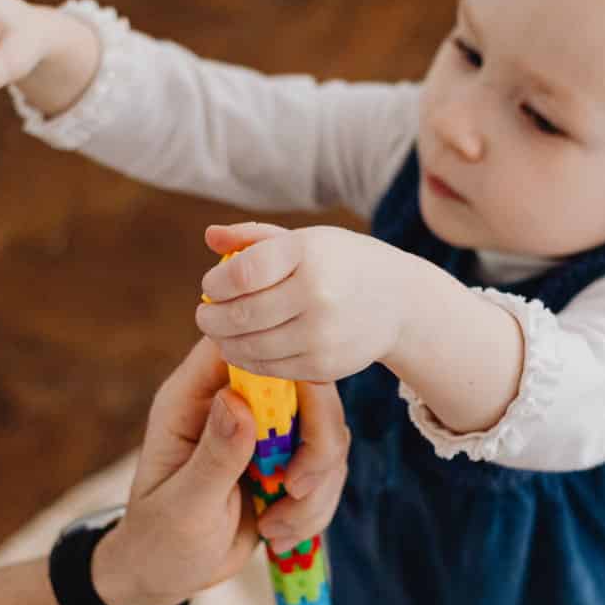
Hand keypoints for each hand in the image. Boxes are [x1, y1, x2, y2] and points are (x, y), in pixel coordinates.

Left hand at [92, 338, 351, 604]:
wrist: (169, 575)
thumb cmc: (160, 539)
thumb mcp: (184, 504)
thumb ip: (214, 455)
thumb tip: (238, 402)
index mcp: (193, 398)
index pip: (244, 349)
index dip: (281, 366)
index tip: (292, 420)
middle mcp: (234, 404)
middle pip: (307, 386)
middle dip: (317, 443)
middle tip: (295, 488)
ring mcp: (265, 433)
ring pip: (327, 433)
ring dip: (316, 489)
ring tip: (275, 528)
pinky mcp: (288, 463)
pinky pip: (328, 470)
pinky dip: (316, 509)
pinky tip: (280, 535)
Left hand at [195, 222, 428, 383]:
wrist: (400, 302)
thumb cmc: (342, 263)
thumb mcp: (305, 239)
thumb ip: (254, 237)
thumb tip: (210, 236)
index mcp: (307, 253)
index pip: (241, 273)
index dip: (215, 284)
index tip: (211, 287)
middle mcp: (316, 293)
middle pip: (240, 314)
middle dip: (211, 318)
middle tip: (204, 316)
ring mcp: (321, 333)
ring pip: (250, 346)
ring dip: (225, 342)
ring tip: (220, 333)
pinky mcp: (324, 365)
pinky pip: (270, 367)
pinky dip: (248, 360)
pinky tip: (245, 348)